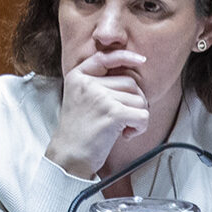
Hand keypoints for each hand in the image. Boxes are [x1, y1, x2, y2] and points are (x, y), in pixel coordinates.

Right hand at [44, 49, 149, 179]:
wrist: (69, 155)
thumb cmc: (78, 130)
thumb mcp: (80, 98)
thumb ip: (98, 84)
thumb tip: (131, 81)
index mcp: (78, 76)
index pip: (105, 58)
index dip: (125, 57)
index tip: (141, 60)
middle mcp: (88, 83)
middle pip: (130, 83)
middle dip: (134, 101)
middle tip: (123, 118)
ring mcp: (100, 96)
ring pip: (139, 100)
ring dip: (138, 117)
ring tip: (122, 128)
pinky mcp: (113, 112)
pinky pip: (143, 115)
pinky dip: (140, 127)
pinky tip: (126, 134)